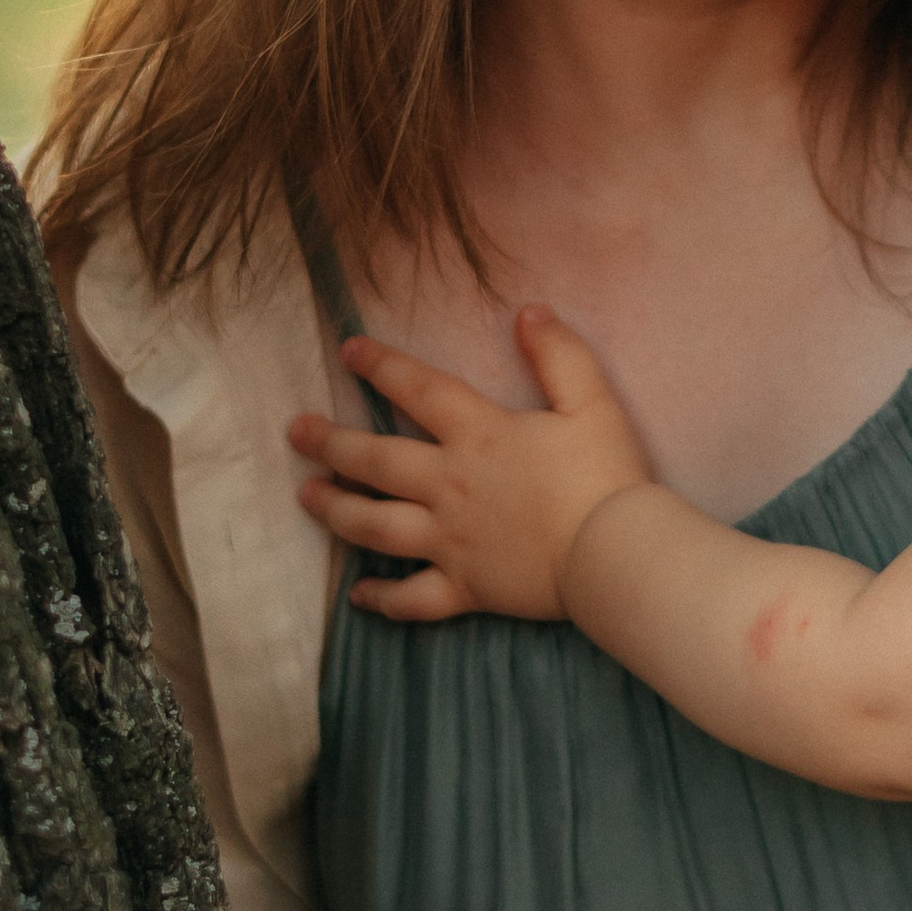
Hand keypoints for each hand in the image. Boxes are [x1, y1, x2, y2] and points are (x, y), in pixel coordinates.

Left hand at [287, 311, 654, 621]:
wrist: (615, 553)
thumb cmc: (607, 476)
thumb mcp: (593, 401)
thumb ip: (559, 354)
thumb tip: (528, 312)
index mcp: (479, 435)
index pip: (418, 390)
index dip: (381, 366)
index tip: (349, 351)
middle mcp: (451, 486)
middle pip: (375, 461)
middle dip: (330, 443)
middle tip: (296, 432)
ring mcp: (451, 541)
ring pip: (375, 526)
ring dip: (335, 510)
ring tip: (307, 497)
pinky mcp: (465, 588)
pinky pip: (412, 597)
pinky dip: (383, 598)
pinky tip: (359, 595)